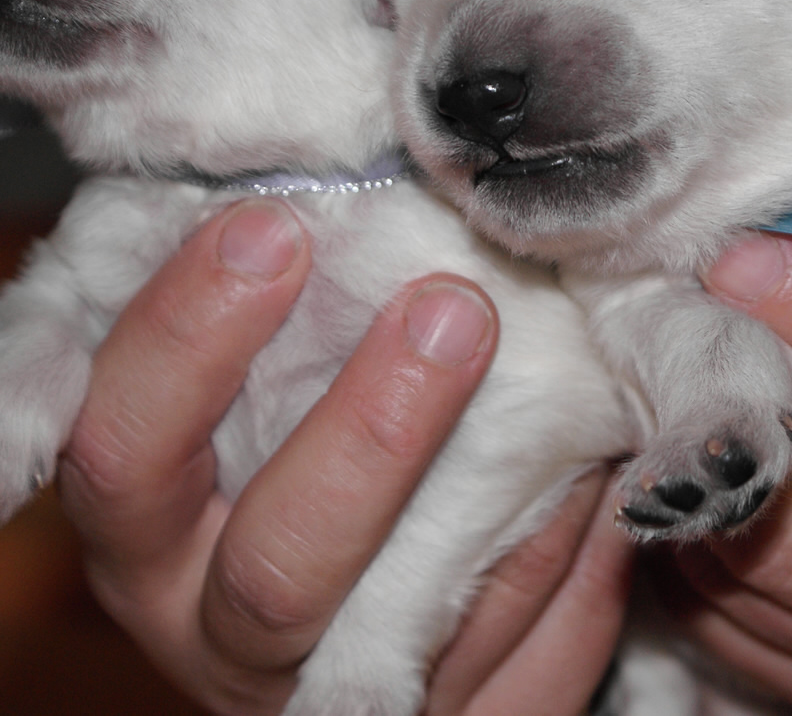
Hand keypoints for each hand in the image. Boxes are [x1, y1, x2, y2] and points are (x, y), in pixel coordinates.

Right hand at [56, 198, 630, 714]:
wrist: (331, 630)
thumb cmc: (275, 463)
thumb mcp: (237, 402)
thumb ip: (261, 330)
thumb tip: (330, 191)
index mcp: (150, 540)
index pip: (124, 450)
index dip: (186, 340)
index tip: (273, 228)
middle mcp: (223, 635)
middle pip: (278, 565)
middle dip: (371, 433)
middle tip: (455, 308)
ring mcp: (333, 703)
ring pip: (419, 626)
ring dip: (513, 498)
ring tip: (575, 390)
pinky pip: (529, 671)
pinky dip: (577, 568)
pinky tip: (603, 482)